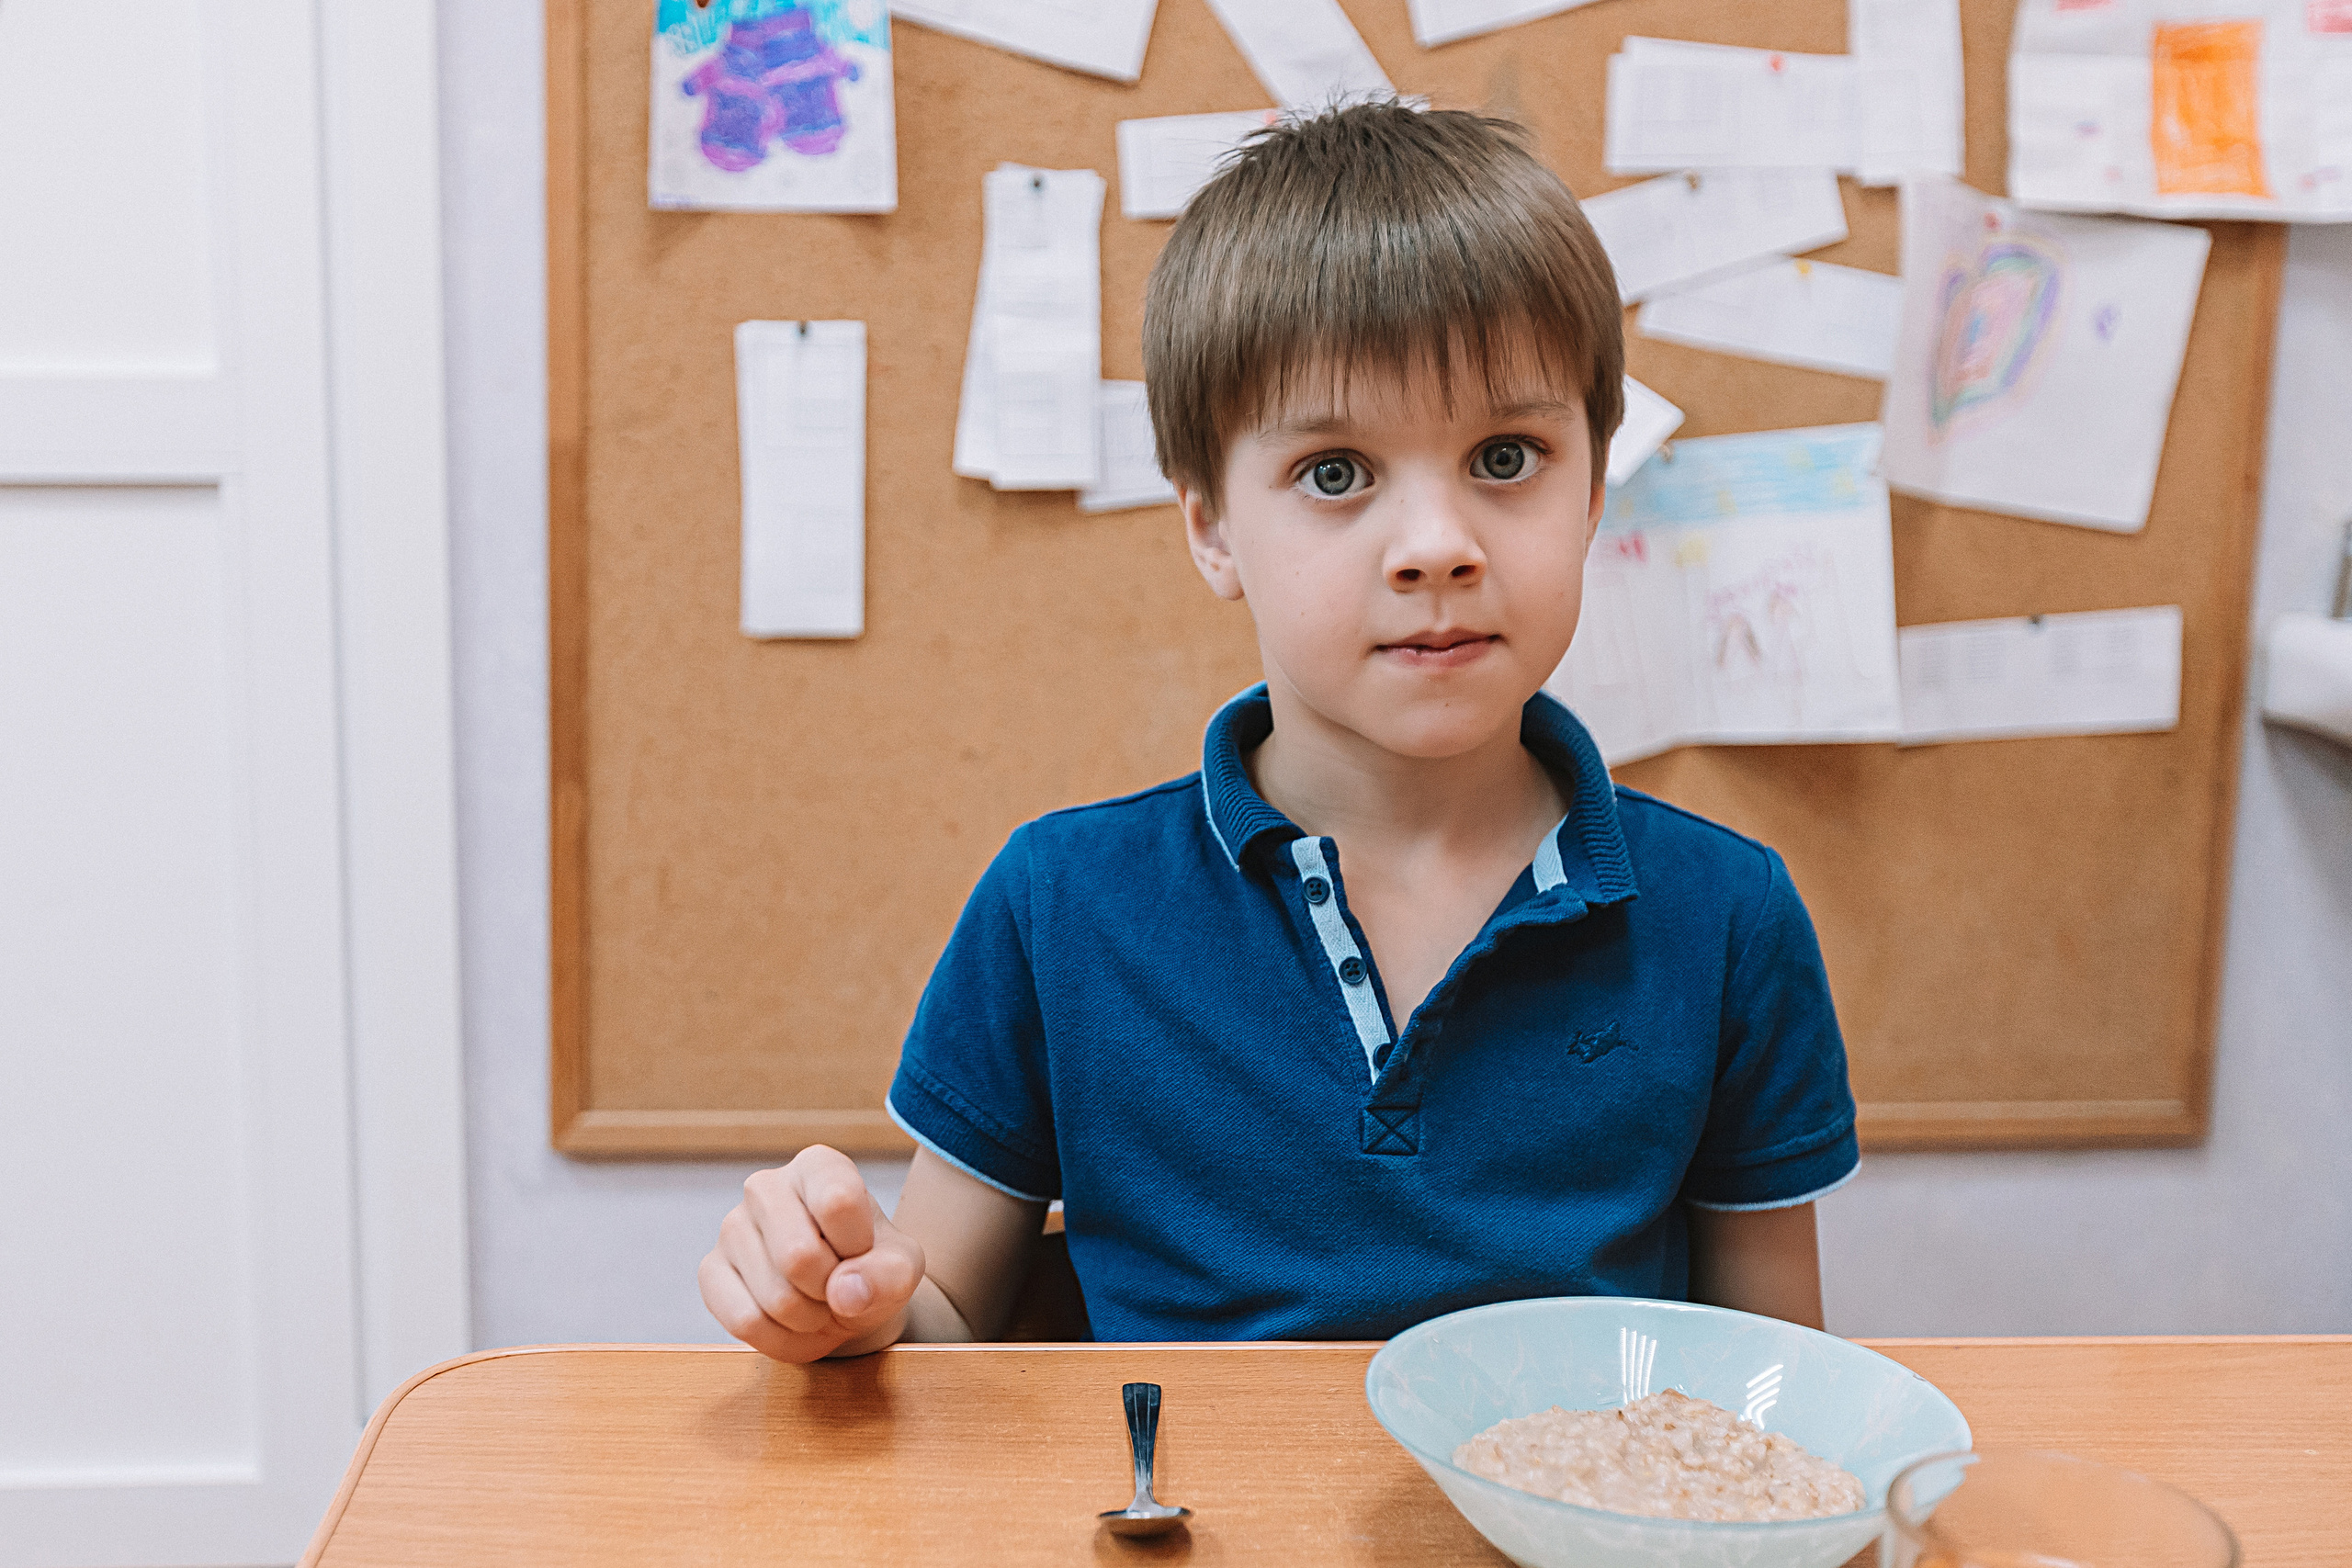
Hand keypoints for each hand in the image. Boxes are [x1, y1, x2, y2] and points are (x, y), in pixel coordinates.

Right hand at [700, 1145, 926, 1362]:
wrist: (844, 1296)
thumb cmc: (873, 1266)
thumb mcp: (902, 1268)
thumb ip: (889, 1275)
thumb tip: (844, 1293)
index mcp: (818, 1165)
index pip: (837, 1203)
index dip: (859, 1246)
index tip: (862, 1251)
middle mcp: (765, 1186)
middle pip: (798, 1257)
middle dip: (831, 1292)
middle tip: (840, 1289)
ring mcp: (731, 1228)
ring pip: (775, 1298)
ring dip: (811, 1321)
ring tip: (821, 1306)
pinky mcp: (710, 1271)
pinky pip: (745, 1322)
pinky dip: (781, 1340)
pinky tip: (795, 1326)